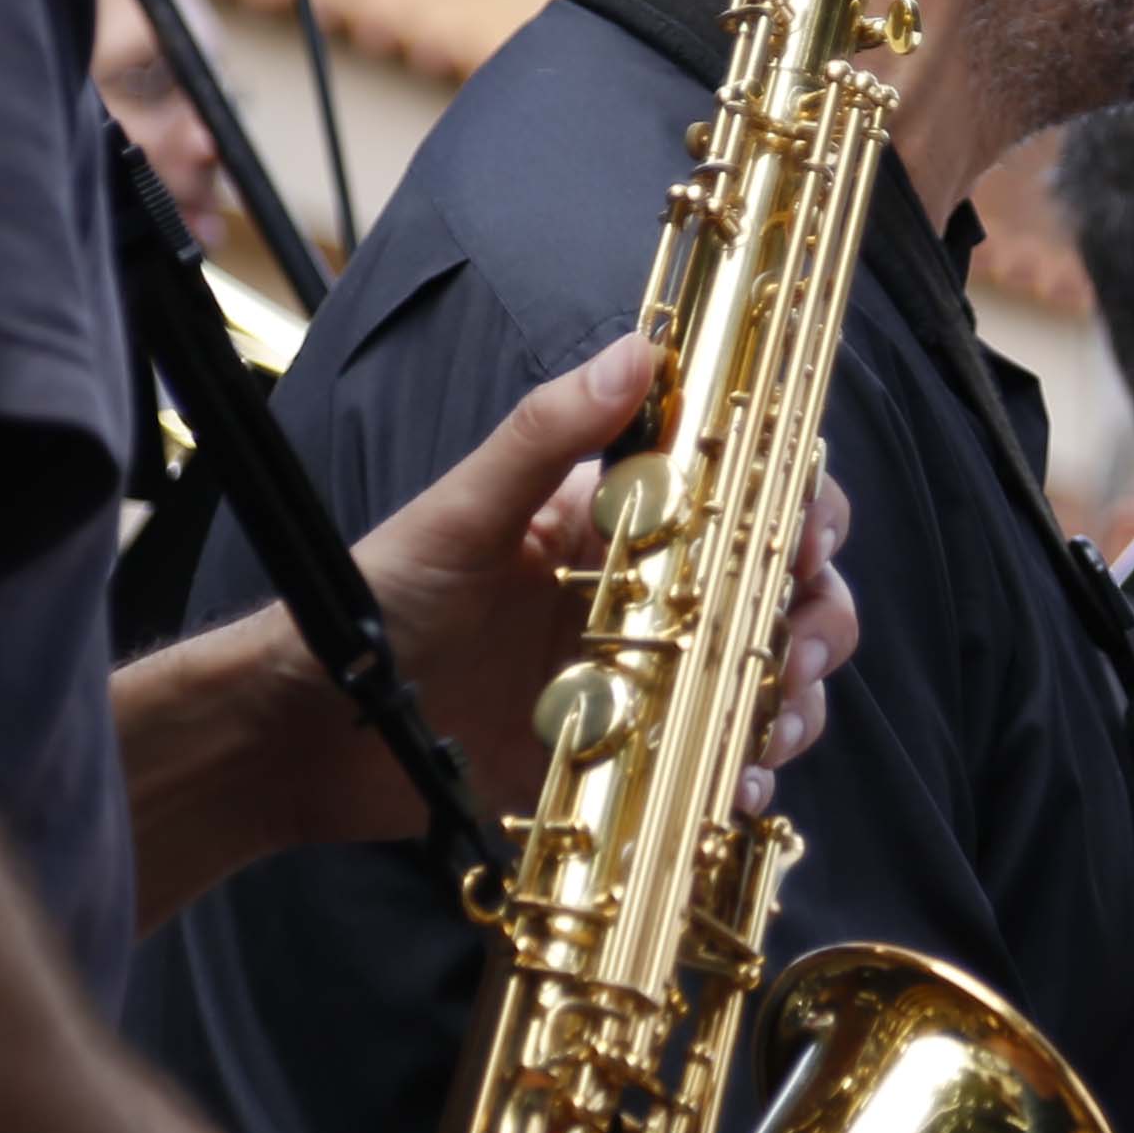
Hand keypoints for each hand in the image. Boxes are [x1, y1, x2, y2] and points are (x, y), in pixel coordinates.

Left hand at [346, 333, 857, 820]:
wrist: (317, 728)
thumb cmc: (379, 599)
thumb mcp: (463, 513)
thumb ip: (549, 433)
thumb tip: (640, 347)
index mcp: (618, 517)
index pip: (742, 490)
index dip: (800, 506)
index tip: (809, 537)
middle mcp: (648, 591)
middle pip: (780, 588)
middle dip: (816, 612)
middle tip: (799, 646)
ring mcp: (645, 675)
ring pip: (764, 673)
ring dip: (794, 696)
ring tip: (771, 727)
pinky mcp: (629, 752)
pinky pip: (715, 754)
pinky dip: (746, 768)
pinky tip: (736, 785)